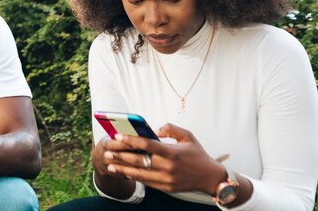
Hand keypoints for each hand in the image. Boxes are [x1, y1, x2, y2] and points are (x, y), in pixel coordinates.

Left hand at [98, 123, 226, 194]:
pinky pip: (146, 182)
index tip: (117, 136)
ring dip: (122, 169)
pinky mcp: (166, 188)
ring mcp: (166, 180)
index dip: (130, 140)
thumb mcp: (187, 136)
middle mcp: (167, 167)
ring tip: (110, 165)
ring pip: (139, 174)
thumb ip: (170, 128)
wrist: (210, 177)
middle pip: (138, 161)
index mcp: (172, 153)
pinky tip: (124, 173)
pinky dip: (134, 177)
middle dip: (120, 156)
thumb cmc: (197, 153)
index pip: (146, 145)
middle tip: (107, 152)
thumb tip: (154, 129)